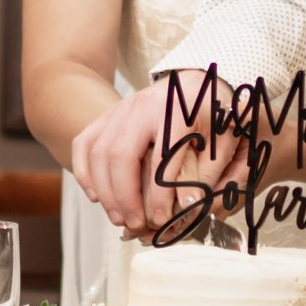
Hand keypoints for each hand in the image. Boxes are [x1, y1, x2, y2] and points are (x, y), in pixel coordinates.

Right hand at [70, 72, 242, 235]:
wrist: (192, 82)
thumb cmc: (209, 113)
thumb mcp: (221, 139)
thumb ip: (207, 172)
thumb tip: (189, 206)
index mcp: (175, 111)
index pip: (160, 159)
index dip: (158, 195)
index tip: (160, 219)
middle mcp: (142, 107)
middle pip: (120, 155)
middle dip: (123, 196)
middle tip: (133, 223)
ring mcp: (120, 110)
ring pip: (98, 152)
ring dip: (103, 190)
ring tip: (118, 217)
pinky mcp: (107, 116)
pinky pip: (84, 144)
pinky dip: (84, 172)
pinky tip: (95, 195)